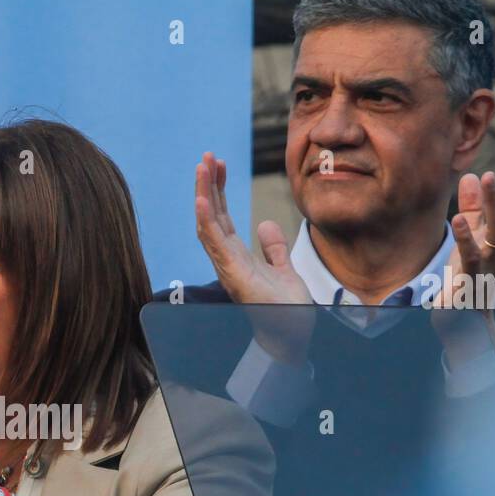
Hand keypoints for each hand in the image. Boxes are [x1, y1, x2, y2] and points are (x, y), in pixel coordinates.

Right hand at [195, 152, 315, 365]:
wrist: (292, 338)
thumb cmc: (286, 312)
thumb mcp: (284, 270)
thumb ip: (274, 248)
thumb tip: (267, 224)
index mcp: (237, 258)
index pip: (222, 218)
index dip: (218, 191)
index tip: (218, 165)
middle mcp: (227, 262)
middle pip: (212, 217)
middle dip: (208, 186)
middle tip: (206, 157)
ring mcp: (228, 269)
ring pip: (208, 226)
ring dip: (203, 195)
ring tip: (202, 167)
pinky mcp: (235, 276)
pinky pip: (215, 245)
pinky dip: (207, 221)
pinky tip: (203, 199)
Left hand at [431, 146, 494, 364]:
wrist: (464, 324)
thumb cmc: (467, 279)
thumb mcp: (468, 239)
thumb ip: (471, 210)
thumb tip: (469, 177)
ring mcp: (489, 266)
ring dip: (493, 203)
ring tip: (488, 176)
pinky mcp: (470, 281)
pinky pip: (470, 256)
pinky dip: (464, 237)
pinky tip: (456, 218)